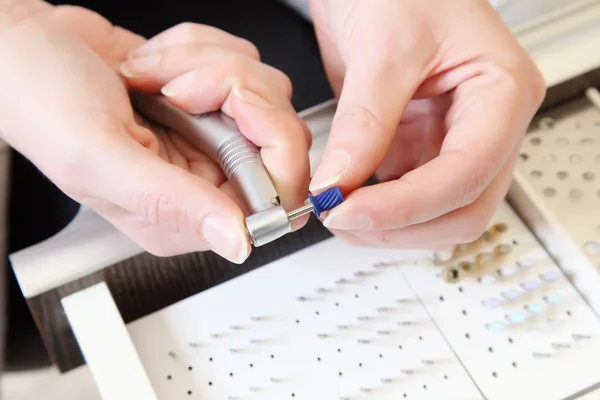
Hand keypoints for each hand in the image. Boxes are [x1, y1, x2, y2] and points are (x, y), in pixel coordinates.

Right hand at [0, 6, 308, 261]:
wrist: (24, 47)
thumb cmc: (43, 102)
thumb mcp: (99, 158)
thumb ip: (172, 202)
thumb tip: (238, 243)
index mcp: (184, 214)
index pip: (276, 199)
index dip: (272, 153)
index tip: (231, 116)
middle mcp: (205, 179)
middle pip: (281, 137)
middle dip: (234, 92)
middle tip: (179, 90)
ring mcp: (211, 135)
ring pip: (266, 92)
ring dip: (207, 66)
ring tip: (152, 78)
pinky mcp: (210, 98)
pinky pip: (243, 61)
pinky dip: (199, 48)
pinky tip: (154, 65)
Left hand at [308, 0, 544, 248]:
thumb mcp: (384, 47)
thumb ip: (363, 122)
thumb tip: (339, 182)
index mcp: (502, 92)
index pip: (467, 174)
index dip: (407, 205)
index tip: (350, 211)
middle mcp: (485, 125)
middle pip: (463, 210)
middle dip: (400, 226)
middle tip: (341, 218)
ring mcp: (451, 140)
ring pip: (437, 214)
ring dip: (387, 227)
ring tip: (337, 211)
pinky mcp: (418, 146)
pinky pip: (405, 198)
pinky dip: (375, 210)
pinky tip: (346, 199)